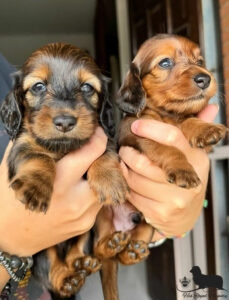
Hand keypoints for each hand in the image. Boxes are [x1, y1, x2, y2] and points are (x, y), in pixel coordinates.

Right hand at [0, 127, 106, 255]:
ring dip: (97, 174)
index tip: (96, 132)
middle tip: (92, 149)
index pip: (92, 152)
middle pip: (106, 169)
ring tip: (82, 170)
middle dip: (102, 156)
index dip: (98, 137)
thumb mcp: (16, 167)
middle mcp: (76, 201)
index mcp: (59, 182)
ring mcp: (84, 216)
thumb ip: (33, 144)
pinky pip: (97, 201)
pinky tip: (78, 188)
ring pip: (104, 185)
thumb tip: (43, 126)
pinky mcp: (85, 225)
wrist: (7, 237)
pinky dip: (91, 190)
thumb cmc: (9, 199)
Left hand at [119, 104, 217, 240]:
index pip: (172, 137)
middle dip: (127, 153)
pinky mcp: (160, 213)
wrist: (187, 214)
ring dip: (124, 170)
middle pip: (144, 163)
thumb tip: (211, 107)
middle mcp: (187, 181)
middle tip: (124, 149)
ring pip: (135, 180)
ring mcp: (174, 199)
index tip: (135, 125)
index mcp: (196, 160)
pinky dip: (127, 186)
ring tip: (125, 164)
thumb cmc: (187, 178)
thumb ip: (198, 130)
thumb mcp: (194, 155)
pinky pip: (132, 195)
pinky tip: (130, 181)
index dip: (149, 129)